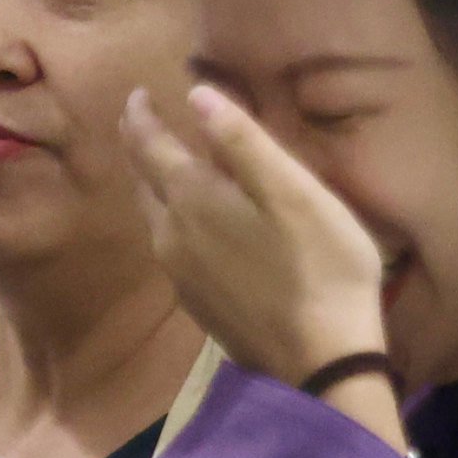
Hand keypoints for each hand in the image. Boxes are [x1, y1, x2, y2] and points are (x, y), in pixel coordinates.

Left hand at [121, 82, 390, 390]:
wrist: (321, 364)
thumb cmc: (321, 268)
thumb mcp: (293, 192)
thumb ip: (242, 141)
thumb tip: (196, 94)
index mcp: (193, 201)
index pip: (149, 146)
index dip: (140, 116)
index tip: (136, 93)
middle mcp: (172, 237)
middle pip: (144, 182)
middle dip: (140, 147)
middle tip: (141, 121)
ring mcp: (181, 276)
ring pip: (154, 218)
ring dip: (153, 185)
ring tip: (162, 164)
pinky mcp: (197, 304)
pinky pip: (170, 247)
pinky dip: (172, 219)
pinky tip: (191, 222)